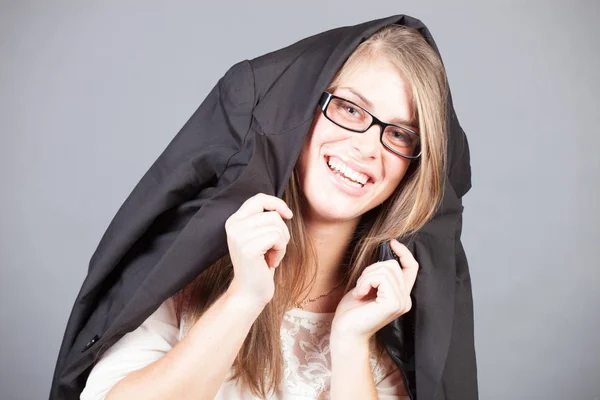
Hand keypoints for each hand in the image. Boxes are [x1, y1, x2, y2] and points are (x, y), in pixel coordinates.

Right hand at [225, 193, 292, 307]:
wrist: (249, 293)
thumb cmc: (259, 266)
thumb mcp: (259, 237)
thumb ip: (263, 220)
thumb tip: (281, 208)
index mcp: (234, 221)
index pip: (258, 198)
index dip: (276, 203)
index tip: (288, 215)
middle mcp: (233, 226)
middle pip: (272, 214)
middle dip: (282, 232)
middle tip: (274, 249)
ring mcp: (239, 236)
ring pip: (277, 226)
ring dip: (281, 243)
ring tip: (271, 256)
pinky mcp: (248, 247)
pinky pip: (277, 238)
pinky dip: (281, 251)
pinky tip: (272, 262)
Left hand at [331, 239, 418, 343]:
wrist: (345, 332)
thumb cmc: (352, 312)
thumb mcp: (367, 287)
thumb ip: (379, 275)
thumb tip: (384, 255)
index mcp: (401, 296)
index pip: (412, 268)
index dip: (404, 253)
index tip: (392, 243)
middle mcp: (405, 300)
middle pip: (392, 265)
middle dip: (371, 270)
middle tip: (361, 287)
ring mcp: (401, 302)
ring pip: (385, 269)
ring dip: (366, 277)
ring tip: (360, 292)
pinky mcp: (394, 303)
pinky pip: (381, 277)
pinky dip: (366, 282)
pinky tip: (360, 294)